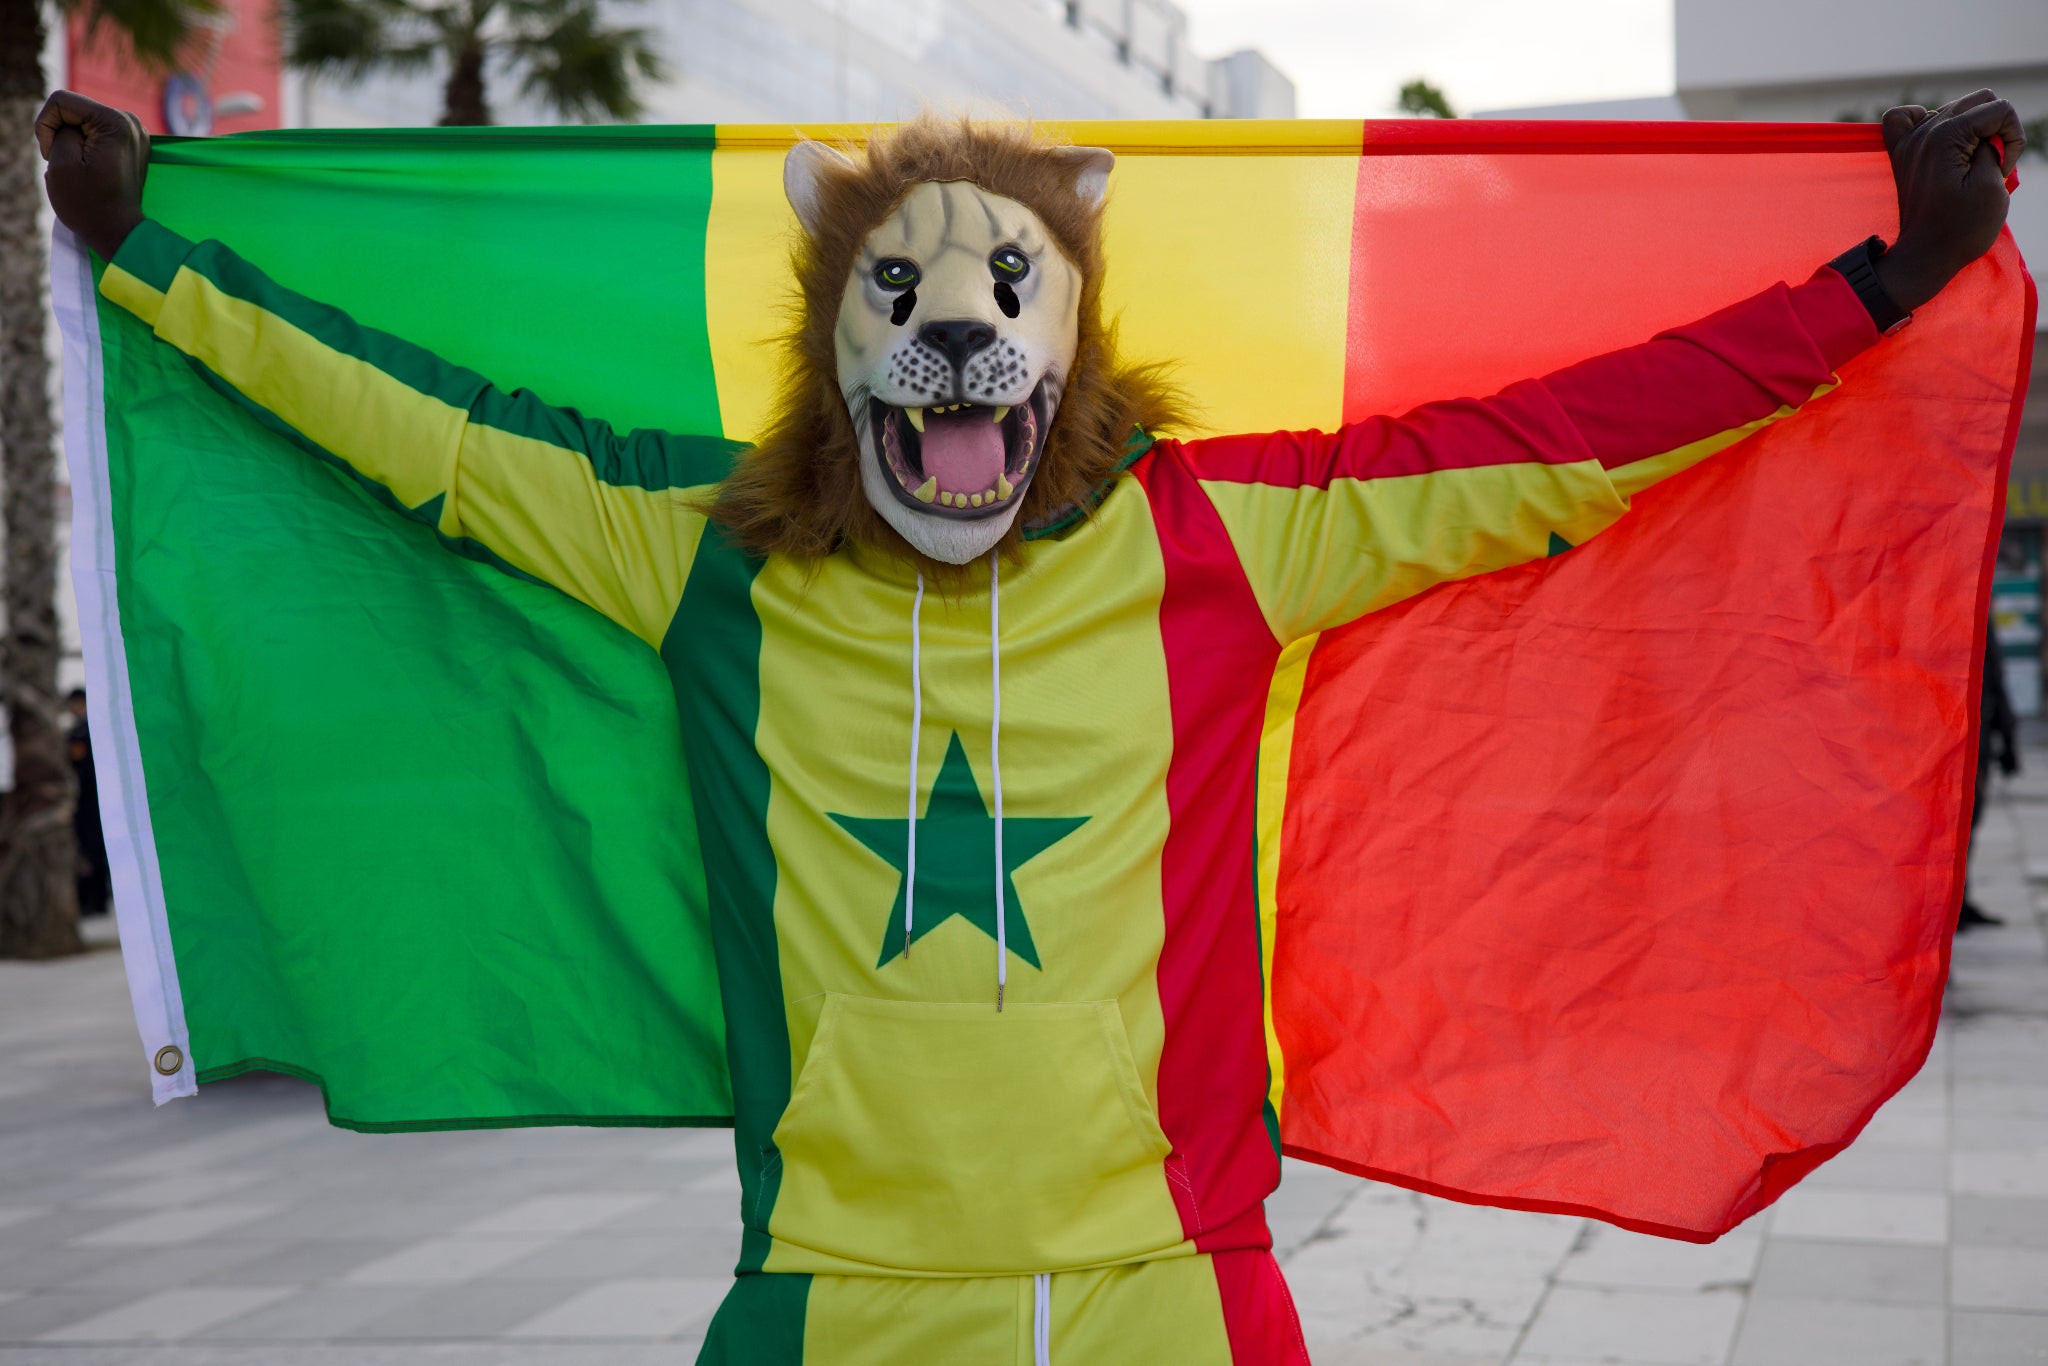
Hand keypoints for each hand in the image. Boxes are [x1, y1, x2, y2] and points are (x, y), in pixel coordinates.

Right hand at [36, 90, 149, 260]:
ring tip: (79, 169)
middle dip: (60, 133)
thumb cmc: (87, 203)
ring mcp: (135, 133)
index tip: (52, 155)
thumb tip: (70, 120)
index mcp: (116, 122)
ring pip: (82, 121)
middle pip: (73, 109)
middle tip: (67, 164)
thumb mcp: (60, 161)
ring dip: (72, 141)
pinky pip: (96, 133)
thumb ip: (60, 128)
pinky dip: (85, 147)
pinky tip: (89, 168)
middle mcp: (131, 121)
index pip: (61, 101)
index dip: (46, 126)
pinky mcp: (132, 144)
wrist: (118, 233)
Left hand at [1874, 91, 2024, 312]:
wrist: (1924, 258)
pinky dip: (1926, 120)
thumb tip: (1984, 132)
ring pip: (1953, 108)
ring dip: (1972, 129)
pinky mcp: (1901, 154)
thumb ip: (1993, 146)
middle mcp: (1922, 132)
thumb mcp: (1993, 185)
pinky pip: (1904, 118)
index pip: (1999, 109)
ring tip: (1971, 162)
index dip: (2012, 137)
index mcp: (1945, 136)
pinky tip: (1941, 140)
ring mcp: (1908, 142)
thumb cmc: (1962, 228)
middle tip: (1991, 164)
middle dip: (1996, 129)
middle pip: (1978, 101)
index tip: (2003, 168)